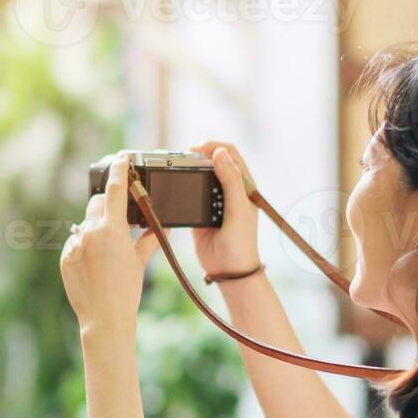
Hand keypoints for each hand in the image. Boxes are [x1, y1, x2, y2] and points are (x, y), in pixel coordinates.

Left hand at [60, 155, 159, 334]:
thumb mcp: (139, 262)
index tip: (121, 159)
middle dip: (107, 205)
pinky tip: (94, 266)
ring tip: (107, 255)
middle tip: (118, 218)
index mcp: (113, 230)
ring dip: (96, 231)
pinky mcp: (65, 257)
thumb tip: (161, 228)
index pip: (116, 190)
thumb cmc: (126, 291)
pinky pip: (76, 243)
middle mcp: (91, 232)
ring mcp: (75, 244)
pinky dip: (85, 248)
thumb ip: (148, 240)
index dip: (119, 170)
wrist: (104, 317)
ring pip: (86, 226)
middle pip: (97, 204)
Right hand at [188, 141, 260, 276]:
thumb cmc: (241, 242)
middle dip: (197, 157)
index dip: (214, 147)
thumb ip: (231, 181)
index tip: (196, 149)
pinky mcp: (199, 213)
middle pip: (212, 162)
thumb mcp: (238, 209)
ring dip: (188, 172)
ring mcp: (213, 201)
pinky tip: (174, 189)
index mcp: (243, 185)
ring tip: (175, 171)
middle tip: (180, 159)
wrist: (229, 271)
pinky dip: (182, 189)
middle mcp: (229, 190)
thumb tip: (219, 153)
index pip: (230, 154)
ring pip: (199, 177)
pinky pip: (189, 196)